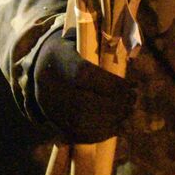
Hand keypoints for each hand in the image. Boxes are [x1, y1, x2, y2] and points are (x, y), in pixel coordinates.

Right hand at [29, 28, 136, 143]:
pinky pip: (76, 135)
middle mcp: (48, 86)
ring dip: (110, 121)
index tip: (130, 85)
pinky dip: (100, 134)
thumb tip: (133, 54)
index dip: (110, 84)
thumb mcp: (83, 40)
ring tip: (128, 113)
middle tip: (132, 100)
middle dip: (114, 104)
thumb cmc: (72, 51)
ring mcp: (48, 107)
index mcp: (56, 59)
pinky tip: (117, 127)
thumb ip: (104, 47)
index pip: (83, 75)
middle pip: (82, 102)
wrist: (41, 67)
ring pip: (79, 122)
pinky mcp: (52, 122)